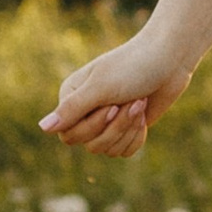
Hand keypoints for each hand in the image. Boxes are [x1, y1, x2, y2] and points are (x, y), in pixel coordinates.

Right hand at [39, 28, 194, 159]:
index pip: (68, 134)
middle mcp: (84, 111)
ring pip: (107, 149)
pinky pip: (123, 151)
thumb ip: (71, 109)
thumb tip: (42, 128)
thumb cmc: (133, 67)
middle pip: (89, 144)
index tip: (113, 105)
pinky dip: (137, 137)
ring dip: (128, 129)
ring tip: (141, 104)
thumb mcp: (100, 87)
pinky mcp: (124, 129)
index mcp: (71, 96)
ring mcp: (105, 121)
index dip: (93, 125)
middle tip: (134, 102)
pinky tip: (144, 117)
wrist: (169, 60)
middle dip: (116, 127)